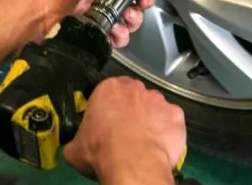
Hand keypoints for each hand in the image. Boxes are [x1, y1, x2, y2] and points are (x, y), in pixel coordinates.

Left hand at [33, 0, 171, 46]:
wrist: (39, 12)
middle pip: (134, 1)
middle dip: (143, 3)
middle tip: (143, 4)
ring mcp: (100, 15)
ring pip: (128, 20)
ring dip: (133, 20)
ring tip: (127, 19)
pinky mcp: (96, 31)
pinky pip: (116, 36)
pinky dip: (120, 36)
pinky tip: (116, 32)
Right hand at [63, 77, 185, 183]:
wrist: (132, 165)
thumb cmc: (101, 151)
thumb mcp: (75, 148)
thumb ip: (76, 138)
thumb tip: (75, 145)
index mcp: (108, 88)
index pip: (109, 92)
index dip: (109, 108)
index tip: (108, 122)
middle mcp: (136, 88)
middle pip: (134, 95)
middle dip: (131, 110)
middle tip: (126, 131)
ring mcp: (159, 100)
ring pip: (155, 107)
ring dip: (151, 119)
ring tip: (145, 140)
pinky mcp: (177, 114)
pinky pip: (172, 121)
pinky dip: (168, 131)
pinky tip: (160, 144)